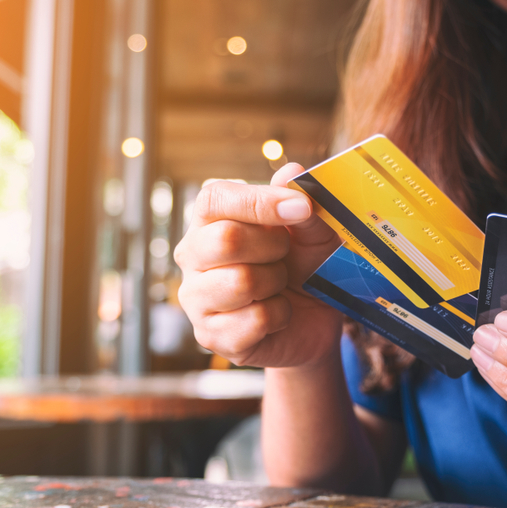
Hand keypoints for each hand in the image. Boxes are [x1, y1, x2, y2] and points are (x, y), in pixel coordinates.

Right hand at [174, 163, 341, 367]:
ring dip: (276, 283)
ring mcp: (196, 297)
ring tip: (279, 286)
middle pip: (225, 239)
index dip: (260, 201)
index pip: (214, 197)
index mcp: (210, 219)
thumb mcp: (314, 232)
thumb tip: (291, 172)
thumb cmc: (305, 267)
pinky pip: (254, 321)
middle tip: (285, 255)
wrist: (312, 321)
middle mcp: (193, 254)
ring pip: (241, 282)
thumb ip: (302, 204)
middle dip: (273, 247)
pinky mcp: (211, 335)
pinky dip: (280, 316)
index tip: (301, 209)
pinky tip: (277, 315)